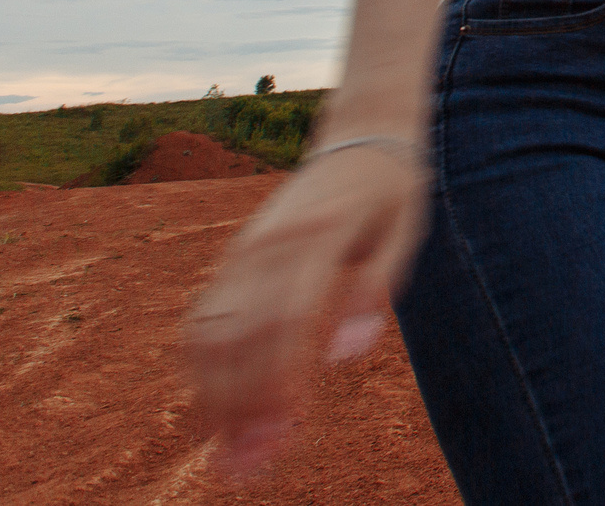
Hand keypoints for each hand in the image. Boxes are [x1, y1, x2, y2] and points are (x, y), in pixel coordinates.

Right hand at [185, 141, 427, 475]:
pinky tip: (210, 414)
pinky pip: (201, 318)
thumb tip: (346, 356)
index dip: (278, 377)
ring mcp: (243, 251)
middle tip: (248, 470)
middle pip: (241, 334)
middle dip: (241, 405)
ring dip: (214, 399)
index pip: (287, 316)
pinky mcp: (232, 260)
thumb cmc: (391, 192)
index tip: (281, 432)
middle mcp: (267, 244)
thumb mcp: (405, 231)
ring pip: (211, 333)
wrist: (360, 136)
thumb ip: (378, 287)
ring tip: (227, 459)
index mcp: (316, 235)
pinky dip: (199, 369)